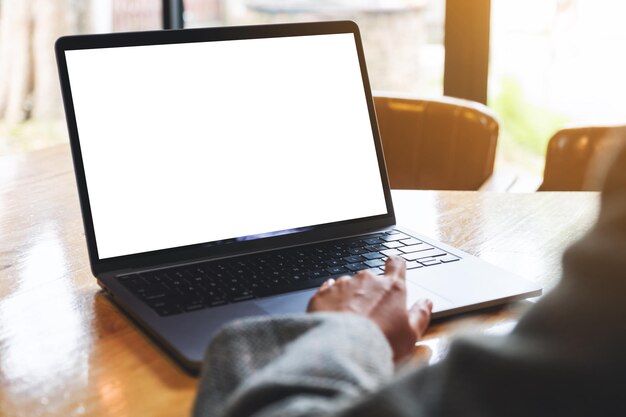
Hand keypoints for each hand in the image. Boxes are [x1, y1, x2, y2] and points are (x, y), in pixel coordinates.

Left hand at [307, 256, 432, 362]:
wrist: (341, 350)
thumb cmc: (379, 344)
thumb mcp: (410, 335)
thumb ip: (420, 315)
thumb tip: (426, 303)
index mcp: (391, 288)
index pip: (397, 264)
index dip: (396, 265)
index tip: (393, 267)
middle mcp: (366, 280)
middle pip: (370, 279)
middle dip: (369, 293)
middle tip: (369, 317)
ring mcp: (343, 285)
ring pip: (348, 286)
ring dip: (349, 298)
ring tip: (349, 323)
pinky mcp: (322, 294)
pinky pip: (327, 292)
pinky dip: (331, 302)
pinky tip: (333, 316)